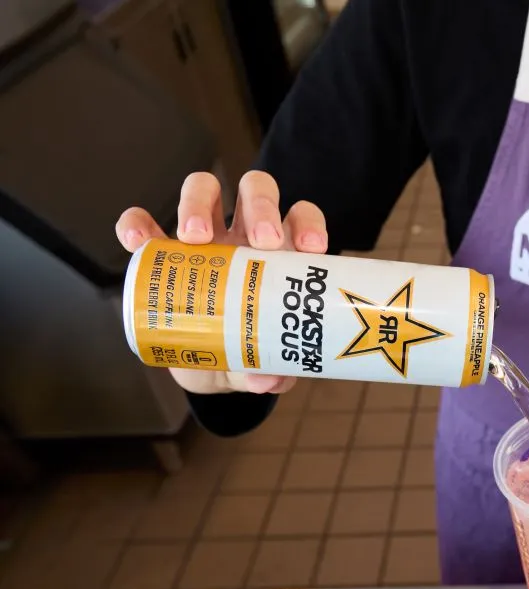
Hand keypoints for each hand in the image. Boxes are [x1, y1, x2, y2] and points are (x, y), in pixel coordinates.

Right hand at [115, 170, 328, 394]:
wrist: (206, 366)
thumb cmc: (246, 350)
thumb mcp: (261, 362)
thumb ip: (271, 368)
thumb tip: (268, 379)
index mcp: (279, 254)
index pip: (300, 218)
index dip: (308, 224)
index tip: (310, 249)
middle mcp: (242, 235)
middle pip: (255, 191)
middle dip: (261, 205)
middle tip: (261, 241)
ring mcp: (200, 237)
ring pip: (202, 189)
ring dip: (199, 202)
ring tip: (195, 237)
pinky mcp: (158, 250)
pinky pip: (143, 223)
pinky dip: (138, 225)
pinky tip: (139, 242)